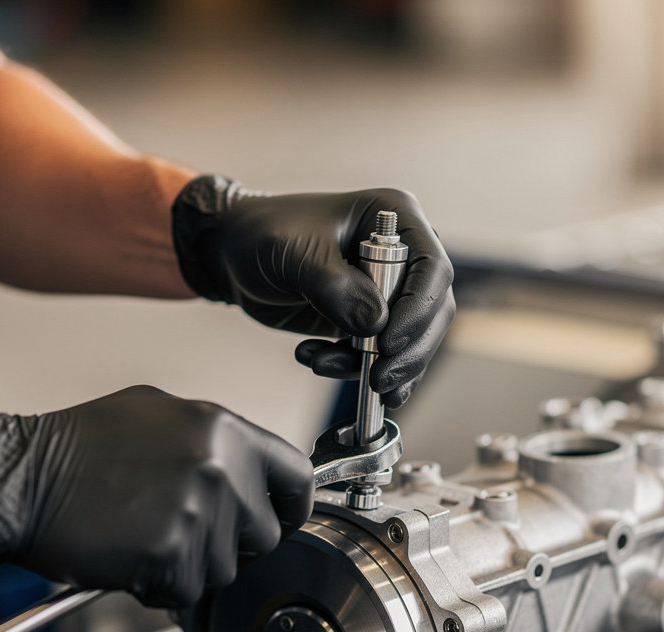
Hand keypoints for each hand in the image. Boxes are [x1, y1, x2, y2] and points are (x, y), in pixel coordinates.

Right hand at [0, 386, 313, 607]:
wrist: (18, 478)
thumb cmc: (78, 449)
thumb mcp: (159, 417)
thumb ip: (215, 443)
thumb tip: (254, 471)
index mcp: (224, 429)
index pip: (297, 477)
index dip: (290, 506)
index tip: (279, 518)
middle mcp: (221, 467)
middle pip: (265, 534)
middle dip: (230, 543)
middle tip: (181, 529)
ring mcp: (199, 511)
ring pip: (225, 570)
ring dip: (191, 566)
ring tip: (145, 534)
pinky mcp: (171, 554)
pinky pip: (187, 592)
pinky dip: (160, 586)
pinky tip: (130, 555)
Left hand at [171, 176, 454, 407]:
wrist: (231, 253)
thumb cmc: (261, 234)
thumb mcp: (293, 254)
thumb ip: (335, 286)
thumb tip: (375, 324)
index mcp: (393, 219)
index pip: (432, 268)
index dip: (418, 310)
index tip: (389, 342)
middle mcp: (400, 255)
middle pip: (432, 312)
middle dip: (407, 352)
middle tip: (378, 378)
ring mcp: (385, 292)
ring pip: (409, 342)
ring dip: (377, 367)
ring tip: (325, 366)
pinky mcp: (366, 321)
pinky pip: (379, 356)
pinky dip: (352, 370)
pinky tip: (315, 360)